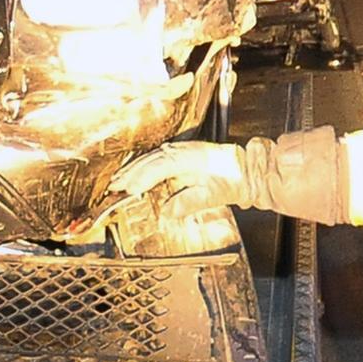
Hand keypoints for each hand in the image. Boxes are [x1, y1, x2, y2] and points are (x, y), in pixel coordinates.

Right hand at [107, 142, 248, 213]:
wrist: (248, 170)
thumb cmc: (233, 181)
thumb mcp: (214, 195)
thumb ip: (190, 202)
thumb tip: (167, 211)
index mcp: (190, 159)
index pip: (159, 166)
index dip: (142, 177)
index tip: (128, 189)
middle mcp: (184, 151)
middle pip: (151, 160)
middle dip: (130, 173)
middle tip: (114, 186)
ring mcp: (183, 150)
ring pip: (152, 157)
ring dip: (134, 168)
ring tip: (119, 179)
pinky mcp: (183, 153)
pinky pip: (157, 157)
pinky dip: (143, 165)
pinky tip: (136, 171)